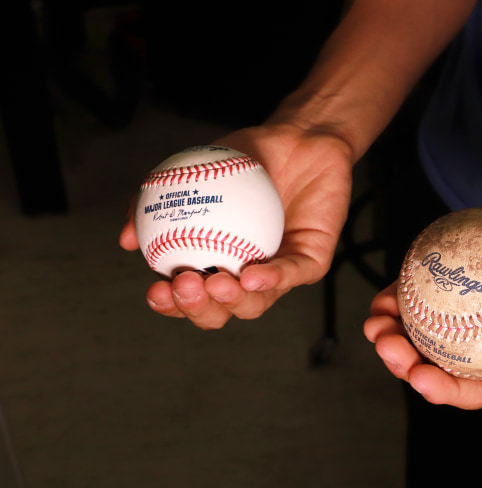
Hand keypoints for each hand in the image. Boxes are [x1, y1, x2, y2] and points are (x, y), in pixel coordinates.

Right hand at [120, 123, 352, 328]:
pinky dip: (271, 279)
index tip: (154, 290)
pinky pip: (292, 275)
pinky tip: (252, 275)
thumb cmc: (246, 159)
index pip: (190, 298)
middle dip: (198, 309)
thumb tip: (125, 240)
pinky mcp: (311, 263)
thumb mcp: (194, 171)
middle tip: (185, 286)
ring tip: (216, 283)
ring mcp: (280, 273)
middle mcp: (247, 276)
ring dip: (233, 300)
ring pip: (256, 303)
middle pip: (220, 312)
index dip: (171, 305)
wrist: (299, 137)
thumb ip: (158, 200)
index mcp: (217, 264)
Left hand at [364, 158, 481, 408]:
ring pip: (424, 323)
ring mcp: (471, 297)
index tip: (420, 379)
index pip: (477, 386)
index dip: (444, 391)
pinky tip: (386, 292)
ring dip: (395, 330)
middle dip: (406, 363)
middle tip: (387, 346)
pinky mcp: (459, 262)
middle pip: (440, 359)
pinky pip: (425, 280)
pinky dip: (402, 289)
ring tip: (375, 323)